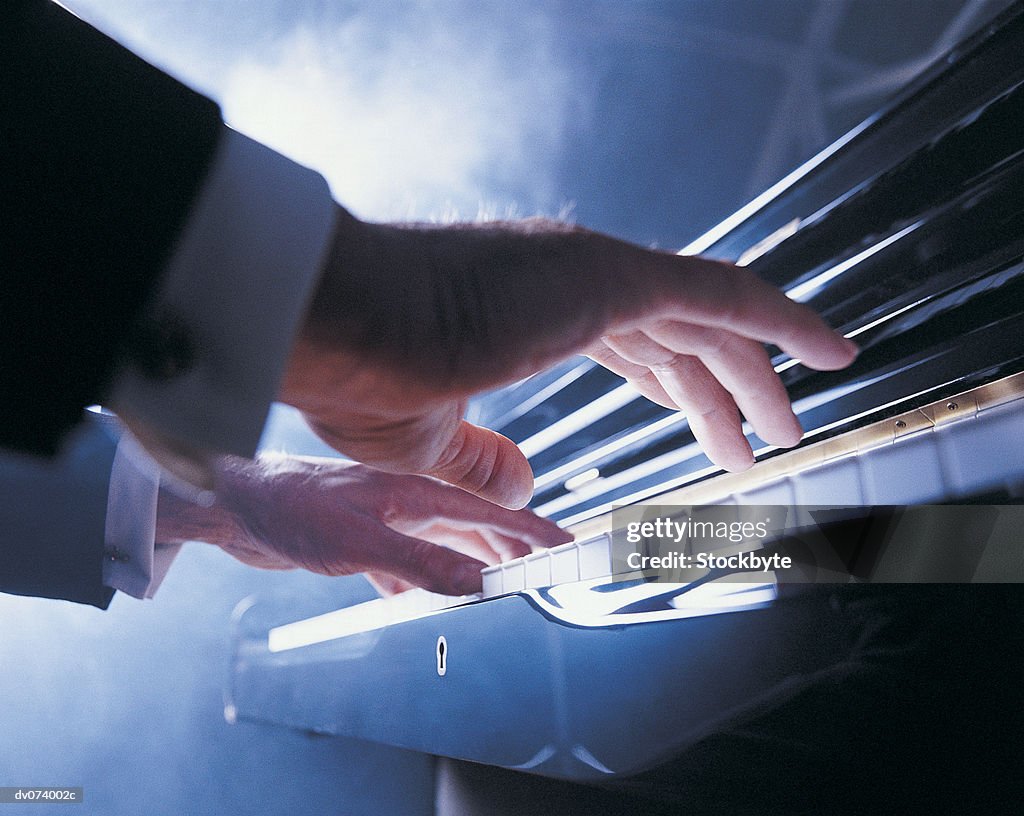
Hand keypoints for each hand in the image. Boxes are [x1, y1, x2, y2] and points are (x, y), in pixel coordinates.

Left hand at [155, 455, 571, 595]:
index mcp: (418, 494)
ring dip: (472, 564)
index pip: (491, 513)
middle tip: (544, 572)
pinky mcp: (362, 539)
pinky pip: (407, 561)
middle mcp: (408, 502)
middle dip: (512, 550)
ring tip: (498, 584)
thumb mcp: (360, 542)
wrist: (234, 505)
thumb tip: (479, 583)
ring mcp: (386, 519)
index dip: (532, 531)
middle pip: (476, 528)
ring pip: (443, 544)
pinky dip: (422, 580)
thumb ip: (421, 562)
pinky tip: (418, 598)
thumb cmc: (291, 510)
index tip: (566, 547)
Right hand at [282, 209, 856, 507]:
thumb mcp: (423, 445)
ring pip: (706, 320)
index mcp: (533, 310)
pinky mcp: (610, 274)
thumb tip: (523, 490)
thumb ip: (480, 465)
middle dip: (720, 394)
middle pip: (676, 338)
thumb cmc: (358, 376)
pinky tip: (828, 350)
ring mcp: (593, 271)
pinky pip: (724, 295)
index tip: (704, 428)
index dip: (674, 389)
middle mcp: (570, 280)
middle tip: (755, 446)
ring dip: (756, 376)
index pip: (629, 346)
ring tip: (792, 429)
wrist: (334, 327)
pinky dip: (784, 318)